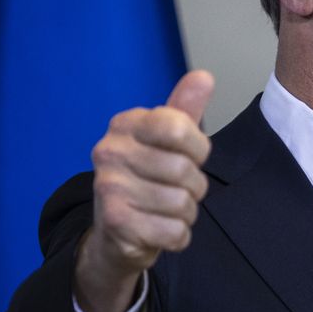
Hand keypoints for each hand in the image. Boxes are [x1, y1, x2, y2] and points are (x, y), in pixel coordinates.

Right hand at [74, 70, 214, 311]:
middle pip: (185, 169)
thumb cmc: (148, 177)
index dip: (198, 148)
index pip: (180, 128)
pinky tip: (160, 228)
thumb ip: (185, 110)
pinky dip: (178, 235)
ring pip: (182, 202)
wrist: (115, 233)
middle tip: (176, 189)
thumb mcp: (167, 140)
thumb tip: (204, 77)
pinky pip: (175, 231)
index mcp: (125, 124)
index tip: (190, 156)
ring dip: (186, 212)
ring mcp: (108, 187)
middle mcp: (110, 151)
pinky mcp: (116, 223)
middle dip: (194, 186)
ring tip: (165, 209)